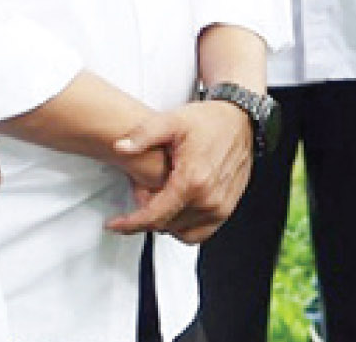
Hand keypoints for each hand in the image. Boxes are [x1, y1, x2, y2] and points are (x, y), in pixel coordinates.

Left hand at [105, 99, 257, 243]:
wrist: (240, 120)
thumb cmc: (210, 121)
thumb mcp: (171, 120)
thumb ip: (143, 135)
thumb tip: (121, 146)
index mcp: (193, 181)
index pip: (154, 216)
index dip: (130, 223)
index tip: (115, 224)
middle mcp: (209, 199)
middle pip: (165, 225)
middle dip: (146, 215)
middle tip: (141, 191)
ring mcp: (220, 207)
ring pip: (180, 232)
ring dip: (164, 222)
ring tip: (159, 197)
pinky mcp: (226, 209)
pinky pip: (199, 233)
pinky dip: (182, 228)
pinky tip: (175, 209)